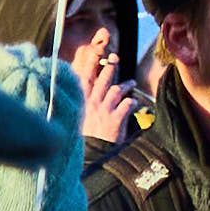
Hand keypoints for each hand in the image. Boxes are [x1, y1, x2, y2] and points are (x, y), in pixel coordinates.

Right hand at [78, 30, 137, 146]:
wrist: (88, 157)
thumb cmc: (81, 142)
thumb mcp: (75, 123)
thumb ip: (79, 111)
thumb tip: (83, 102)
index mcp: (79, 103)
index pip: (83, 78)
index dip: (90, 64)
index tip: (96, 53)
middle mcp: (91, 104)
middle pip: (101, 79)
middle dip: (109, 67)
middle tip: (115, 58)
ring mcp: (103, 111)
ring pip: (116, 90)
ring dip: (125, 85)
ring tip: (131, 83)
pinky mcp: (115, 120)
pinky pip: (127, 105)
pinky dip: (132, 103)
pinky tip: (134, 104)